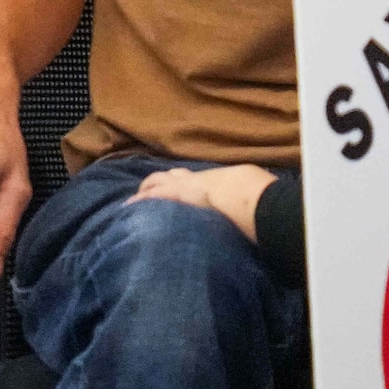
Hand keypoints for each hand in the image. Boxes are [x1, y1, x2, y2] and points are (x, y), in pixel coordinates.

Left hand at [128, 164, 273, 242]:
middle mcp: (192, 179)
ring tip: (134, 201)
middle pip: (169, 175)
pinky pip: (149, 196)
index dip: (180, 180)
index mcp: (209, 180)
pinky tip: (128, 207)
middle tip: (148, 189)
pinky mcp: (171, 194)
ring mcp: (180, 185)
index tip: (175, 183)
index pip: (189, 178)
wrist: (241, 192)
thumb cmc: (248, 195)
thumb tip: (259, 214)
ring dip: (146, 190)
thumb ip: (244, 204)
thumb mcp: (245, 196)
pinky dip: (139, 201)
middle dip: (157, 181)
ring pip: (156, 182)